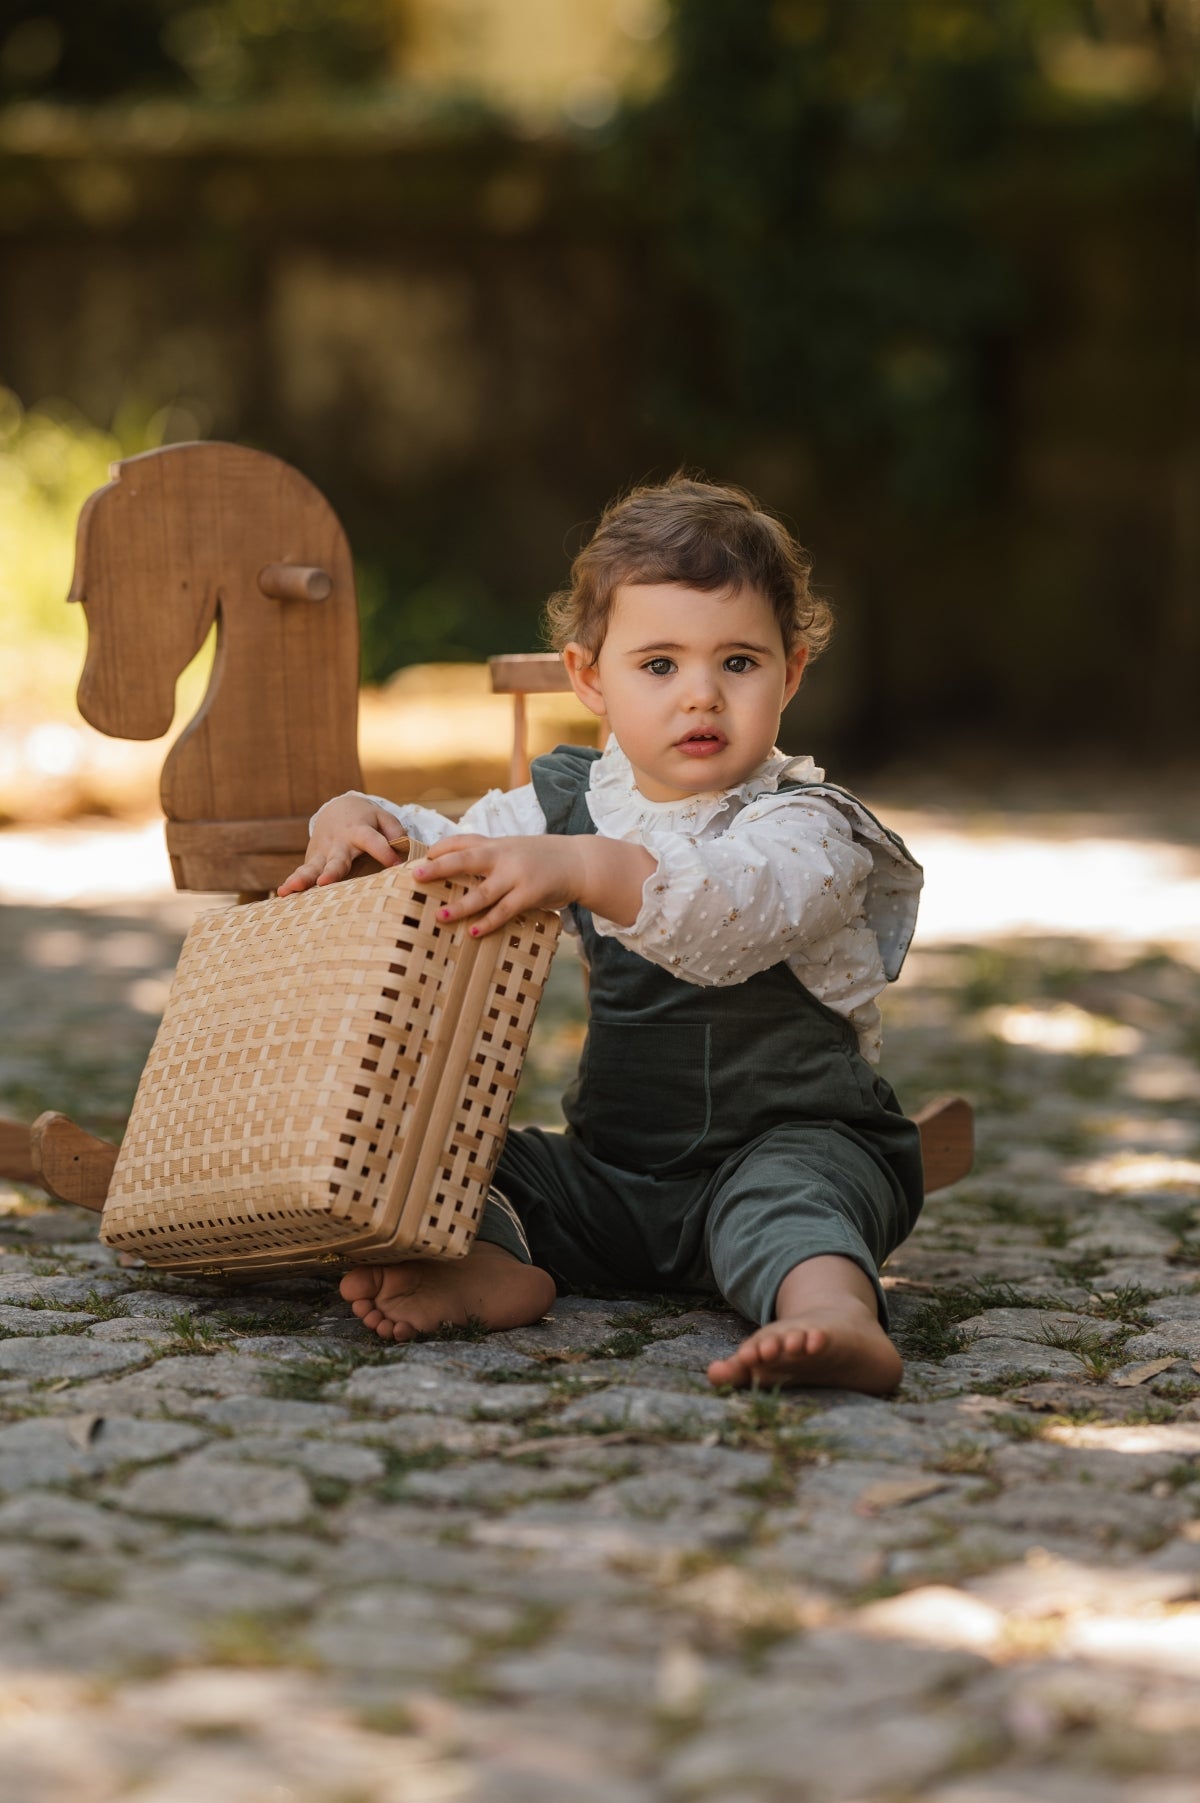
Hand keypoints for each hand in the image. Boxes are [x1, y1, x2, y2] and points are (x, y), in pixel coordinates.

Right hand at [277, 795, 402, 895]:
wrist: (337, 809)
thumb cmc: (366, 819)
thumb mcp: (383, 818)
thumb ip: (396, 831)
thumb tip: (404, 851)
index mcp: (359, 830)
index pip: (373, 841)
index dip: (384, 852)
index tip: (396, 865)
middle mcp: (339, 843)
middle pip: (336, 859)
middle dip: (332, 872)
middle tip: (326, 883)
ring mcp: (322, 853)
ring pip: (313, 867)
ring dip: (303, 878)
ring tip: (294, 888)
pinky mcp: (312, 861)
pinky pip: (302, 873)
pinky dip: (291, 882)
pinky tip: (282, 894)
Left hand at [414, 833, 656, 936]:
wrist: (580, 862)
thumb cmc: (542, 857)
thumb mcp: (514, 848)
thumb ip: (488, 854)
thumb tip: (456, 866)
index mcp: (495, 844)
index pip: (461, 841)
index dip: (439, 849)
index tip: (419, 860)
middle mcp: (503, 856)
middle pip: (464, 859)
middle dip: (438, 868)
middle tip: (416, 878)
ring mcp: (516, 875)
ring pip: (482, 892)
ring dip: (459, 905)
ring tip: (439, 916)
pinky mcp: (530, 894)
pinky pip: (504, 911)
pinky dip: (488, 922)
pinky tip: (473, 931)